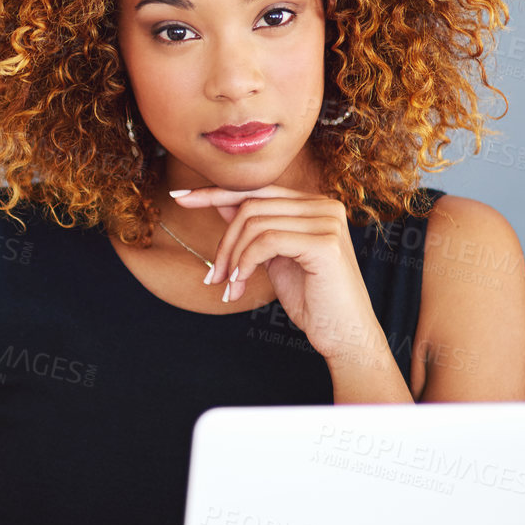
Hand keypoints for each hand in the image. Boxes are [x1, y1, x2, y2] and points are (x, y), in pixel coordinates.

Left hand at [171, 184, 387, 367]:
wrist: (344, 335)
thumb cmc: (312, 300)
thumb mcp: (275, 258)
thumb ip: (256, 229)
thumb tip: (222, 203)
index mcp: (314, 205)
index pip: (256, 190)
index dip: (214, 192)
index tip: (180, 197)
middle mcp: (324, 206)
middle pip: (251, 205)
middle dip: (224, 242)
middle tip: (214, 278)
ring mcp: (327, 222)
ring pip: (254, 222)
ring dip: (232, 259)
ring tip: (229, 287)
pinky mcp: (325, 243)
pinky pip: (266, 241)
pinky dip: (245, 263)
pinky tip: (242, 285)